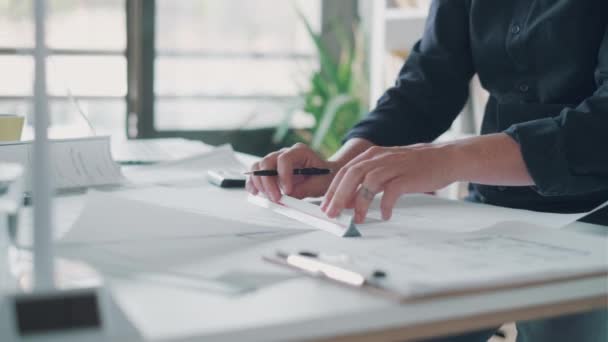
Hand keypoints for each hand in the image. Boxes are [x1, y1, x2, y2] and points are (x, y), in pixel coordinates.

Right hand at [246, 143, 336, 201]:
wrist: (324, 176)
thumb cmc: (323, 177)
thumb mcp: (318, 184)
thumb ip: (303, 190)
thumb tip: (286, 197)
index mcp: (300, 151)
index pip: (285, 159)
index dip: (283, 176)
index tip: (287, 191)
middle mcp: (285, 153)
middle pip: (267, 162)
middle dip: (268, 182)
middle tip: (275, 199)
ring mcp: (275, 161)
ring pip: (258, 167)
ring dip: (258, 183)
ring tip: (265, 197)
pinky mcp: (270, 170)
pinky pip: (256, 174)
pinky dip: (253, 183)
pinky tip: (255, 193)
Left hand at [321, 144, 458, 223]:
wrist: (444, 158)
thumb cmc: (414, 166)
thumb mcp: (386, 167)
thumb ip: (367, 180)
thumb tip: (347, 200)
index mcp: (371, 155)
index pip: (345, 171)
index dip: (332, 189)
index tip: (325, 206)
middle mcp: (379, 158)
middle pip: (351, 175)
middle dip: (338, 196)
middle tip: (332, 213)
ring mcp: (393, 166)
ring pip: (368, 183)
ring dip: (359, 202)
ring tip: (358, 218)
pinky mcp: (407, 176)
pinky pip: (391, 192)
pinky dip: (385, 205)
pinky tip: (386, 215)